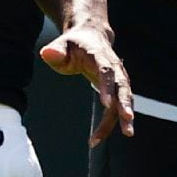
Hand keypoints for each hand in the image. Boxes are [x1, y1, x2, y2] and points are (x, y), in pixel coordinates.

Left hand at [39, 23, 135, 144]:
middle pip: (123, 87)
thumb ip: (55, 50)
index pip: (106, 72)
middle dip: (126, 104)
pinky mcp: (117, 89)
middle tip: (128, 120)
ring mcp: (119, 79)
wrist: (92, 37)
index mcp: (100, 56)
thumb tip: (47, 53)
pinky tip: (97, 139)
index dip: (107, 86)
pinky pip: (116, 108)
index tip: (106, 103)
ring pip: (124, 99)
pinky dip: (110, 123)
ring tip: (128, 133)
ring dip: (125, 117)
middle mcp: (115, 68)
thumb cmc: (74, 44)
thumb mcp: (62, 44)